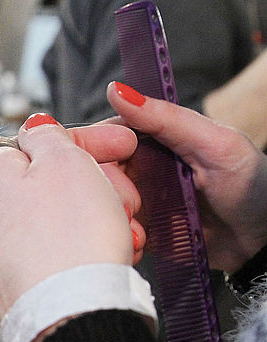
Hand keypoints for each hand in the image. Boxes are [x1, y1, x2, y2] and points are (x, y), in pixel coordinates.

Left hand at [0, 114, 139, 326]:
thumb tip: (35, 127)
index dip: (89, 145)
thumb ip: (49, 135)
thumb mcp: (66, 162)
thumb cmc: (71, 236)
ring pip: (55, 226)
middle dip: (96, 188)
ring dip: (96, 222)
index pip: (39, 147)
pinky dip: (80, 255)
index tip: (124, 150)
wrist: (71, 315)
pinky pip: (51, 262)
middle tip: (127, 200)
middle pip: (49, 188)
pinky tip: (106, 260)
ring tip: (125, 233)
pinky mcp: (11, 293)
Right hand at [107, 81, 266, 271]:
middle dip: (108, 189)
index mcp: (159, 138)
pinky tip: (137, 242)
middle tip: (131, 205)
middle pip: (100, 170)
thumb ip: (168, 119)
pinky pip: (116, 229)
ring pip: (103, 201)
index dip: (99, 147)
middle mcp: (145, 166)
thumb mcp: (215, 145)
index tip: (111, 165)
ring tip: (138, 229)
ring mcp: (142, 199)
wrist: (263, 242)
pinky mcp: (142, 228)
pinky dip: (121, 235)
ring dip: (114, 215)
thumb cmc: (253, 188)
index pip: (108, 134)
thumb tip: (119, 91)